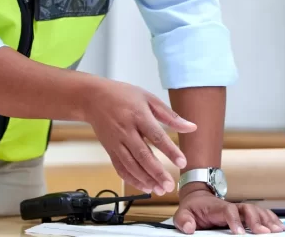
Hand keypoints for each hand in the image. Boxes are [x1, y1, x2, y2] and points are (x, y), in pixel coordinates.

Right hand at [82, 79, 196, 194]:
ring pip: (131, 165)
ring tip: (160, 189)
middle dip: (157, 172)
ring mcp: (116, 142)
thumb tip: (191, 127)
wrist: (93, 98)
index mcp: (138, 115)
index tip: (182, 162)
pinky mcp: (110, 149)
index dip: (169, 150)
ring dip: (145, 179)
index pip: (156, 136)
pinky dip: (131, 179)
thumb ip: (170, 115)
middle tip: (170, 185)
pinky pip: (120, 168)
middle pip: (142, 155)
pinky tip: (144, 186)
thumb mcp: (148, 98)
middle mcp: (126, 131)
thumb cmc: (123, 95)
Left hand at [173, 187, 284, 234]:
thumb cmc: (192, 208)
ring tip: (278, 231)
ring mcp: (240, 209)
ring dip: (268, 220)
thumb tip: (190, 228)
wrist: (198, 198)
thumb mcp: (182, 214)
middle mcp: (232, 206)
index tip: (240, 233)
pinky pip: (261, 214)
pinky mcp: (245, 214)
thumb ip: (184, 221)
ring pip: (257, 211)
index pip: (229, 211)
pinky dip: (271, 219)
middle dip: (257, 221)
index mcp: (217, 208)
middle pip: (248, 209)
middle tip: (265, 233)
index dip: (235, 221)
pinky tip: (280, 227)